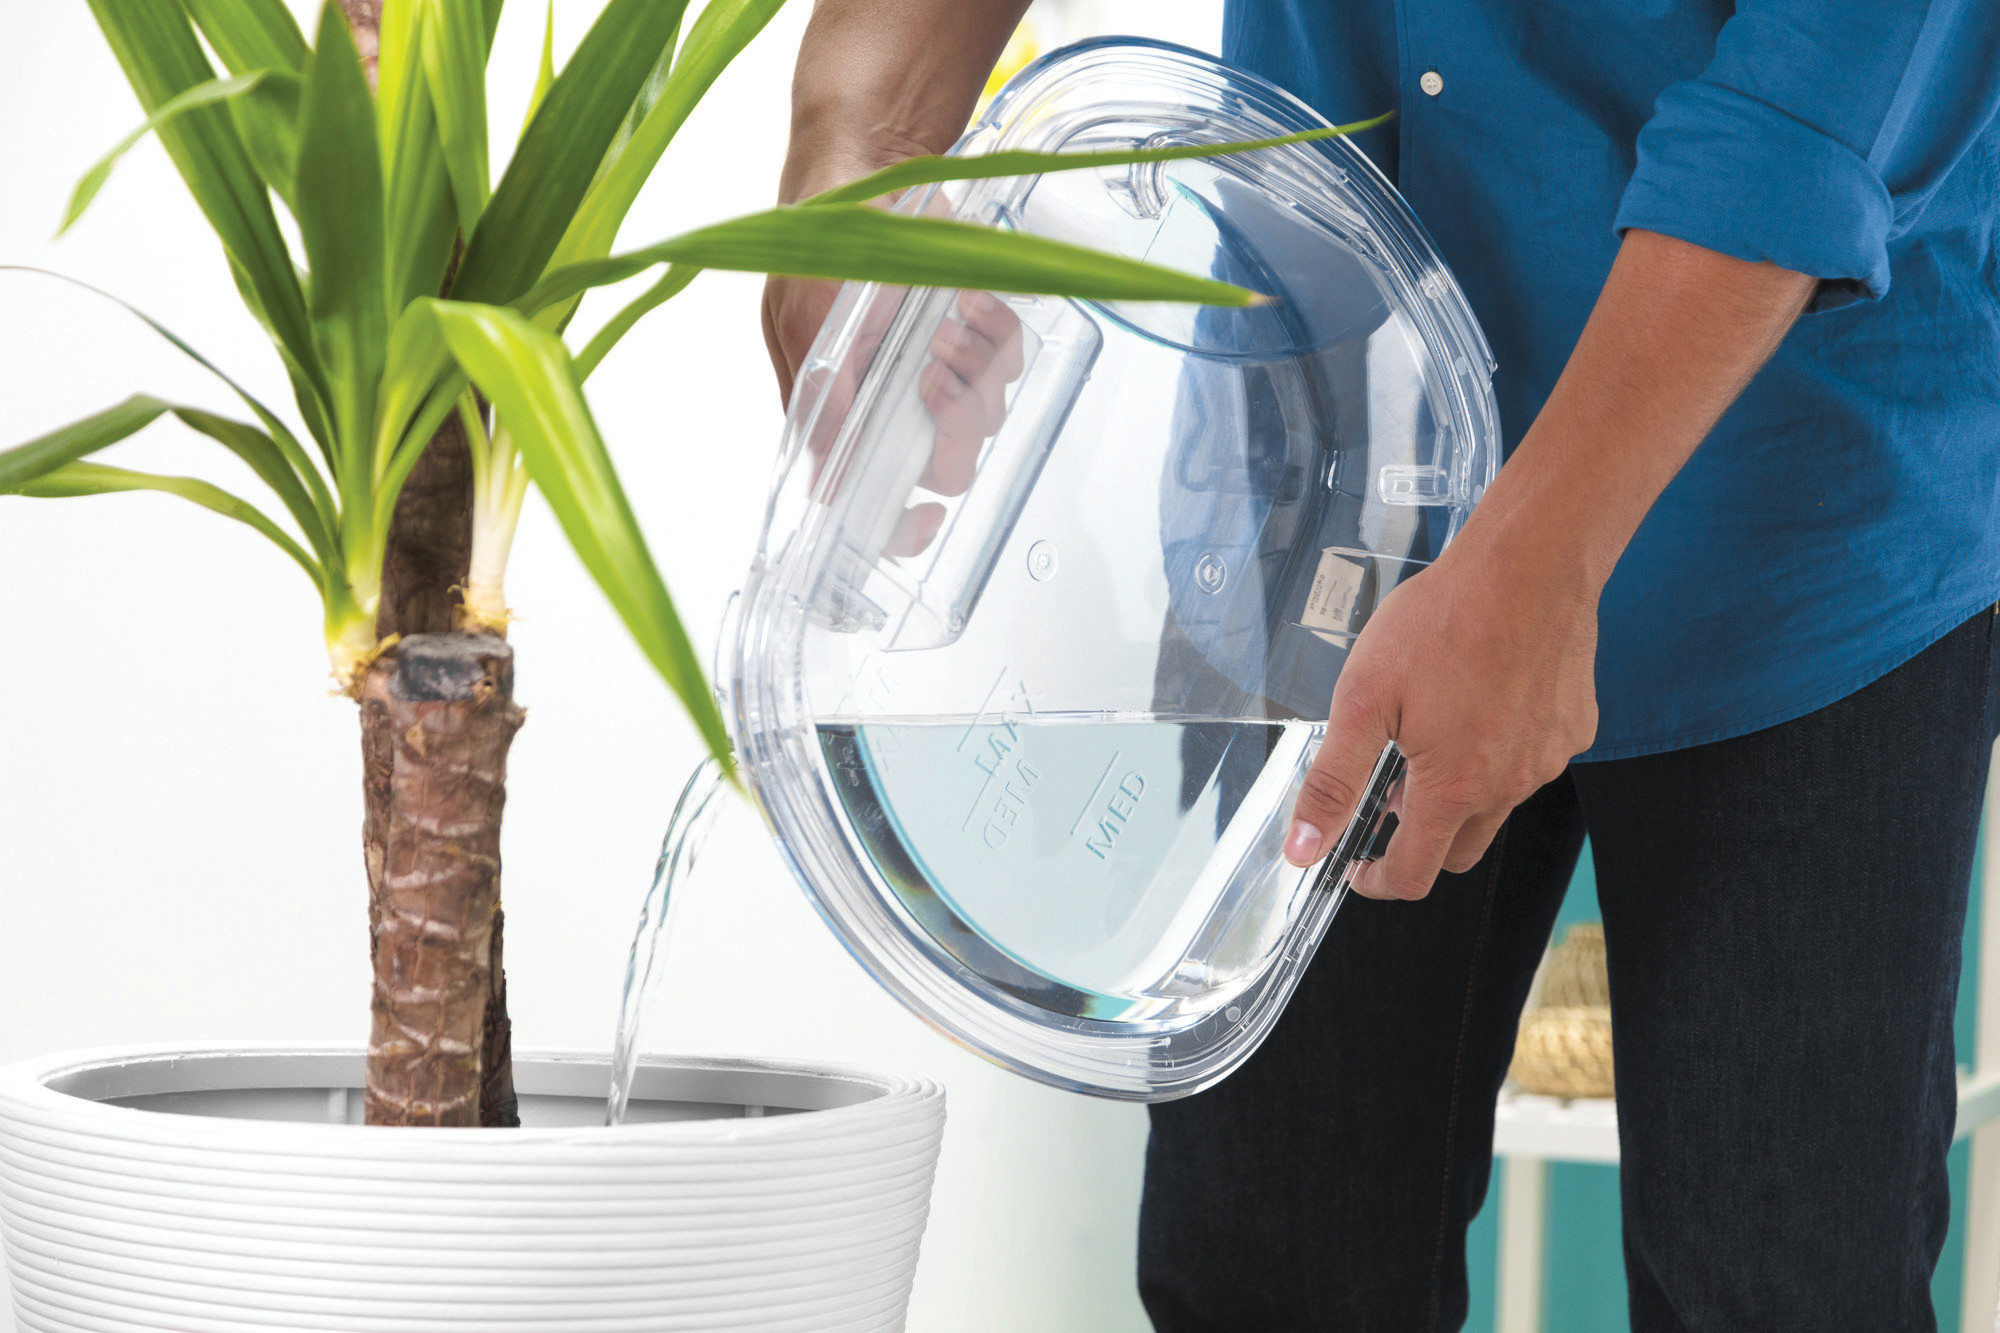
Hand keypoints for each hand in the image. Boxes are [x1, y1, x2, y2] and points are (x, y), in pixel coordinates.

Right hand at [763, 215, 1023, 560]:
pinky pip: (1008, 361)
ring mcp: (936, 370)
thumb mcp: (807, 320)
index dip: (898, 528)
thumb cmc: (820, 244)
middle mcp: (890, 405)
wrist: (866, 172)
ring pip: (984, 413)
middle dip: (954, 428)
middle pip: (945, 464)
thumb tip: (824, 480)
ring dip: (974, 369)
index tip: (924, 516)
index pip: (869, 500)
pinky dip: (999, 335)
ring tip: (946, 322)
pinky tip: (972, 304)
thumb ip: (820, 401)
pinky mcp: (975, 335)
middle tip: (936, 376)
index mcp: (839, 415)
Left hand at [1283, 528, 1599, 899]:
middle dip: (1419, 840)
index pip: (1414, 873)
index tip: (1358, 868)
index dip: (1378, 881)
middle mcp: (1509, 785)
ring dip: (1461, 794)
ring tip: (1430, 738)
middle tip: (1388, 795)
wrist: (1529, 564)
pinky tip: (1479, 705)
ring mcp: (1548, 759)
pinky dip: (1500, 754)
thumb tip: (1303, 848)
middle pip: (1459, 849)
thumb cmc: (1443, 621)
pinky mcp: (1574, 728)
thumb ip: (1333, 781)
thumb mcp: (1362, 700)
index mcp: (1453, 788)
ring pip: (1497, 804)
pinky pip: (1532, 761)